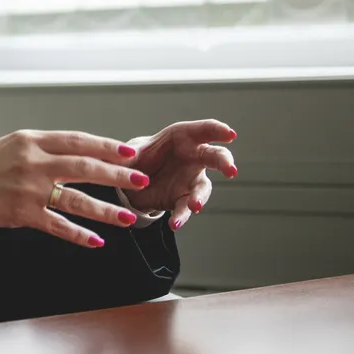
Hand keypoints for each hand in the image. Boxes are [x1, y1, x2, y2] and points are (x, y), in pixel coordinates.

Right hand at [0, 130, 151, 247]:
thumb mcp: (17, 143)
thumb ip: (49, 146)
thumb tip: (87, 152)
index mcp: (33, 141)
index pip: (77, 141)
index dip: (106, 146)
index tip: (130, 153)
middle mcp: (34, 163)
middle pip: (83, 168)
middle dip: (116, 175)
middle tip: (141, 181)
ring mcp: (29, 189)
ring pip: (75, 199)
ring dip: (105, 210)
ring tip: (128, 217)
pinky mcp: (23, 214)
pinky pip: (57, 224)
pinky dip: (78, 234)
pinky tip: (96, 241)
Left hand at [123, 119, 238, 230]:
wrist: (133, 181)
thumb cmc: (139, 156)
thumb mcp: (132, 151)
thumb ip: (129, 152)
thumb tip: (123, 153)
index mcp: (182, 137)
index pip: (204, 130)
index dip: (218, 130)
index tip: (230, 135)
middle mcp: (193, 157)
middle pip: (214, 157)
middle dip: (224, 162)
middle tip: (231, 170)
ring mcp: (191, 179)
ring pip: (203, 187)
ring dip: (200, 197)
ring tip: (195, 206)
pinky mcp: (184, 198)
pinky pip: (185, 207)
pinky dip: (181, 215)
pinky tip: (175, 223)